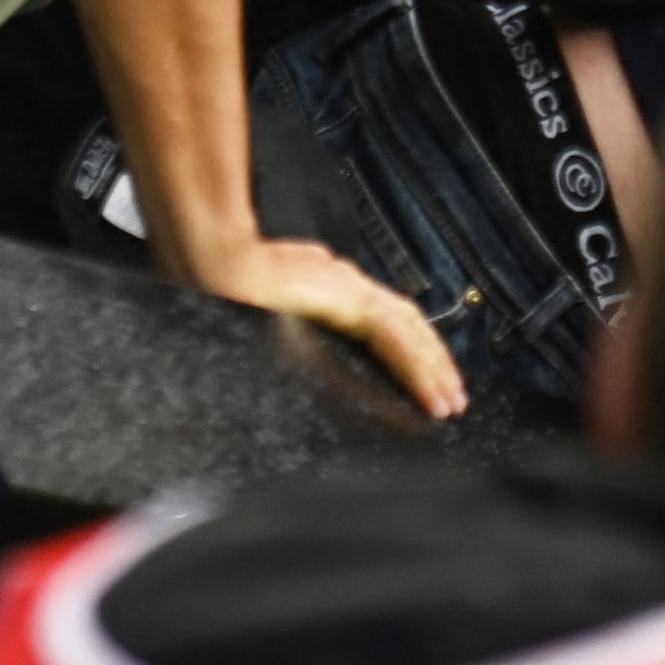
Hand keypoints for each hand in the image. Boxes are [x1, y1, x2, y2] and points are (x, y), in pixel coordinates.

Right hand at [196, 232, 468, 419]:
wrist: (213, 261)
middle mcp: (347, 282)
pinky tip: (433, 395)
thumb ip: (292, 319)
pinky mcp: (348, 301)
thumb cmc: (225, 284)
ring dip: (434, 370)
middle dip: (432, 361)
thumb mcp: (268, 312)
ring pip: (409, 333)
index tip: (424, 375)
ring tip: (450, 403)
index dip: (408, 346)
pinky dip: (419, 370)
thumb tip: (293, 330)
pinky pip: (396, 340)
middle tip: (451, 396)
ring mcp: (350, 288)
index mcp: (329, 285)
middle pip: (406, 323)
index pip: (383, 317)